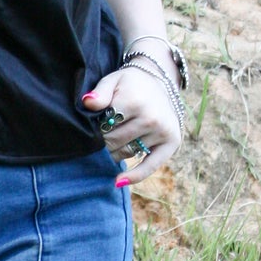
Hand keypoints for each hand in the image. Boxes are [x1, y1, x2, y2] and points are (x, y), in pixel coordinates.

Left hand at [82, 65, 181, 184]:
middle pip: (114, 141)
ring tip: (106, 147)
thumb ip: (100, 92)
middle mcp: (151, 118)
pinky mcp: (172, 143)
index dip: (94, 130)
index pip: (104, 127)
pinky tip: (119, 181)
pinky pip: (151, 165)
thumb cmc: (131, 83)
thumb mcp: (114, 80)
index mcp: (135, 102)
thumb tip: (88, 103)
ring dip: (113, 153)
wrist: (160, 82)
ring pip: (126, 152)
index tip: (90, 128)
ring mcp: (162, 132)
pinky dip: (135, 176)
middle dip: (101, 142)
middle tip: (96, 138)